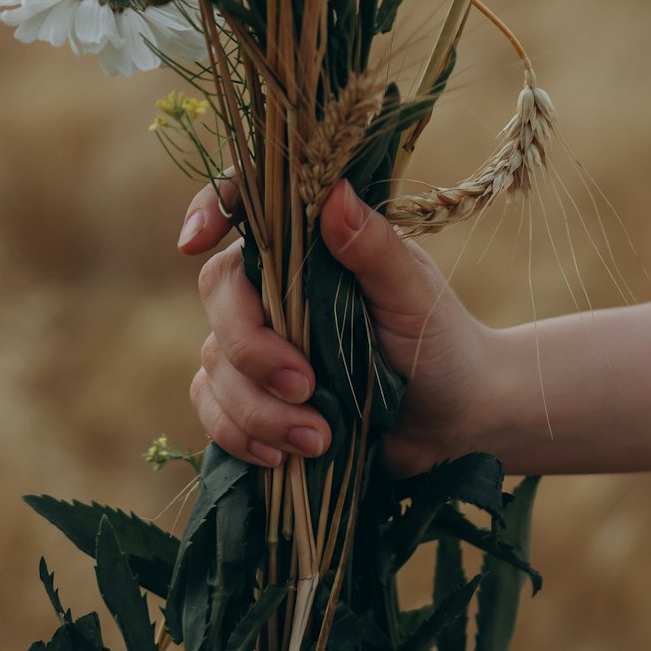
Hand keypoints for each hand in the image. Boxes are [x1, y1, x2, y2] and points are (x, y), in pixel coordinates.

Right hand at [179, 178, 492, 477]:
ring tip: (318, 439)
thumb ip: (372, 247)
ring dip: (257, 409)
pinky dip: (241, 435)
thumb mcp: (413, 293)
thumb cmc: (441, 341)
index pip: (246, 208)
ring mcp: (260, 344)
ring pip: (214, 363)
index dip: (209, 209)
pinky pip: (214, 411)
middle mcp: (276, 288)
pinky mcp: (256, 399)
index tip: (193, 241)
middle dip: (251, 348)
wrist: (457, 422)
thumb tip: (332, 192)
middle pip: (218, 295)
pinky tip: (283, 458)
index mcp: (311, 246)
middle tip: (305, 386)